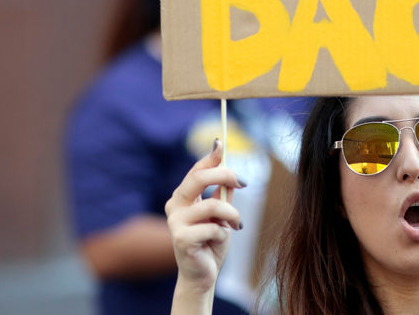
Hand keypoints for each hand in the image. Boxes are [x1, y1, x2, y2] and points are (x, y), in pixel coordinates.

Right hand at [165, 139, 244, 294]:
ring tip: (237, 224)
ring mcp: (175, 222)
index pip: (195, 170)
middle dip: (225, 175)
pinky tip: (220, 241)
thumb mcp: (221, 213)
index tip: (221, 144)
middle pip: (198, 178)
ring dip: (232, 214)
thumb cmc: (211, 241)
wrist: (202, 274)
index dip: (209, 156)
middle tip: (243, 182)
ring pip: (213, 205)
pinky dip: (223, 233)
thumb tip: (228, 168)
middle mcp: (174, 206)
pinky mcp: (181, 239)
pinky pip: (213, 228)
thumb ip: (223, 193)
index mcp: (182, 197)